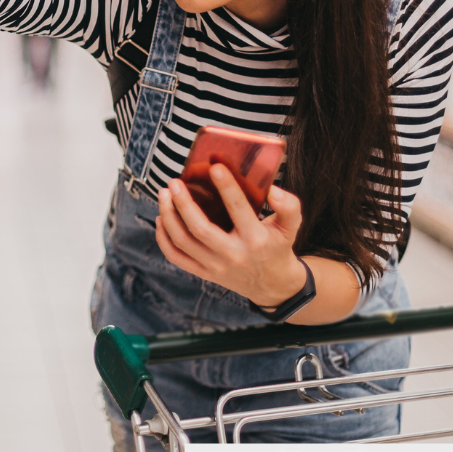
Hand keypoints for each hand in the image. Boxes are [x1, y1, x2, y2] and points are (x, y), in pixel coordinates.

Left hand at [155, 165, 306, 306]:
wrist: (272, 285)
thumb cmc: (277, 246)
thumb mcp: (291, 227)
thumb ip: (289, 206)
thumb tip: (273, 189)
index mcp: (256, 240)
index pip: (239, 210)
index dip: (227, 187)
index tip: (215, 167)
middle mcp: (233, 254)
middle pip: (201, 229)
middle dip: (183, 203)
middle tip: (174, 182)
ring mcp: (215, 266)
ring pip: (183, 242)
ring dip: (169, 216)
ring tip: (164, 194)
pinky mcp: (203, 273)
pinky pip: (176, 257)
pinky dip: (163, 238)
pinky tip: (161, 218)